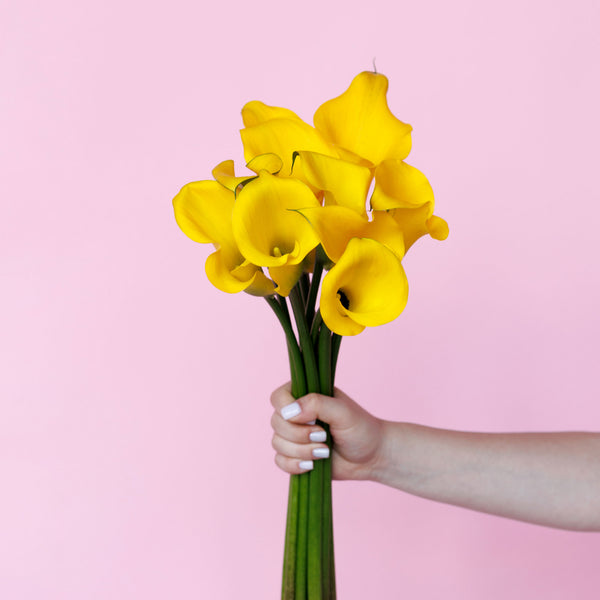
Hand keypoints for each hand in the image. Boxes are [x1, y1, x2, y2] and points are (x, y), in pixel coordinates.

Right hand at [270, 383, 384, 480]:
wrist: (372, 457)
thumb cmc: (360, 428)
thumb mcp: (342, 411)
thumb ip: (316, 404)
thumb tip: (289, 412)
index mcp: (305, 395)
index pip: (278, 398)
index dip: (286, 410)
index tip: (310, 420)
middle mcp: (296, 414)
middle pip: (276, 422)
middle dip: (299, 435)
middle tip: (324, 437)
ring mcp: (294, 435)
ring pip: (277, 443)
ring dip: (301, 451)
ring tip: (325, 452)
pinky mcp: (295, 456)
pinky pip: (280, 461)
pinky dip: (295, 465)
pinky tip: (313, 465)